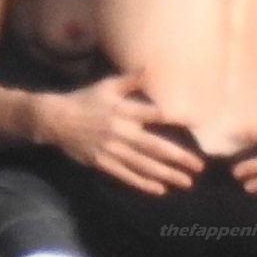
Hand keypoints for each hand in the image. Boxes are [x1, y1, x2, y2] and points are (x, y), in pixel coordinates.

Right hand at [31, 71, 202, 195]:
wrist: (57, 120)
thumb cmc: (86, 100)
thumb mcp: (108, 85)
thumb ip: (131, 79)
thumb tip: (150, 67)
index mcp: (124, 111)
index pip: (155, 114)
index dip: (175, 117)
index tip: (195, 122)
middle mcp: (122, 132)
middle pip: (155, 147)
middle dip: (179, 157)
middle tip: (199, 166)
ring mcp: (113, 151)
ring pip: (144, 166)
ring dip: (167, 174)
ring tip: (187, 182)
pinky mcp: (104, 164)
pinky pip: (127, 176)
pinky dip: (144, 183)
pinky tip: (160, 190)